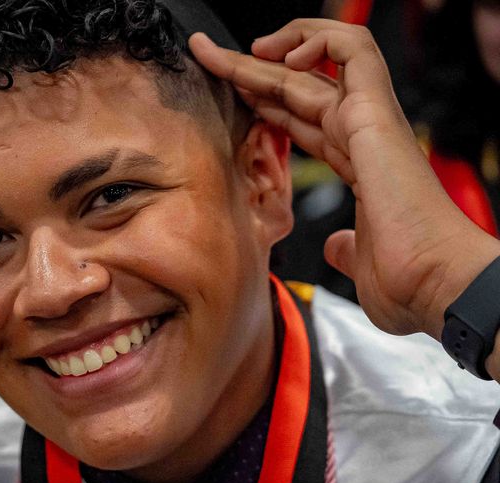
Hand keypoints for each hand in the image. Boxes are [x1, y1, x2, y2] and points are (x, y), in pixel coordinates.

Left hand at [190, 20, 499, 339]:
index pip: (302, 118)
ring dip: (271, 50)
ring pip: (315, 63)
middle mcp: (361, 135)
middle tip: (208, 57)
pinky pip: (350, 50)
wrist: (434, 284)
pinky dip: (316, 39)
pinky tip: (281, 55)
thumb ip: (345, 247)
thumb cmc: (407, 279)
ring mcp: (368, 121)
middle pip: (298, 87)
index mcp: (356, 163)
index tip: (231, 95)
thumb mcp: (357, 260)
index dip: (264, 102)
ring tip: (234, 54)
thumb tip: (337, 247)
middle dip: (249, 69)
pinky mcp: (374, 114)